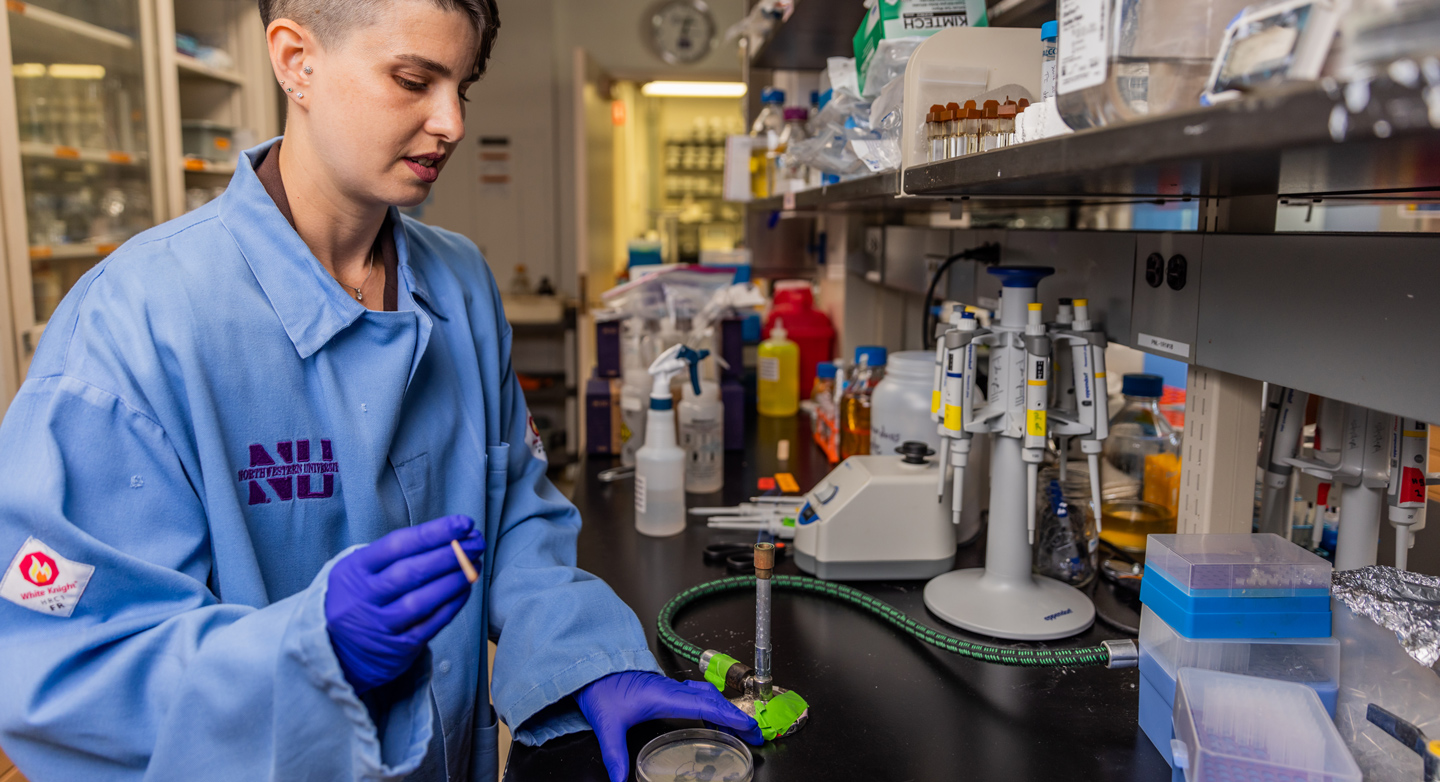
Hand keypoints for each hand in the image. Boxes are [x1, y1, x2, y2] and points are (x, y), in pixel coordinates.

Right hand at [325, 514, 484, 693]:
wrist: (336, 649)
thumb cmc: (361, 597)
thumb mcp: (361, 571)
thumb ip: (397, 555)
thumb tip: (451, 536)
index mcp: (353, 570)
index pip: (397, 545)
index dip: (434, 532)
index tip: (463, 523)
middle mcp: (362, 597)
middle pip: (412, 571)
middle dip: (451, 554)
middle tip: (477, 542)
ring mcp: (378, 625)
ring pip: (422, 600)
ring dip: (454, 580)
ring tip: (474, 565)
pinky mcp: (396, 648)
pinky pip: (430, 624)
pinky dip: (451, 605)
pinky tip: (464, 589)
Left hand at [574, 671, 762, 781]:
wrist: (589, 666)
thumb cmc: (600, 688)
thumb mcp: (606, 724)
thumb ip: (614, 753)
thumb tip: (619, 778)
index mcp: (663, 696)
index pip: (705, 706)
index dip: (730, 717)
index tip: (750, 727)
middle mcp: (670, 689)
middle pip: (713, 700)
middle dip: (737, 716)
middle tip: (756, 734)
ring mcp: (669, 687)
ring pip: (706, 695)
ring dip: (725, 710)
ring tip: (739, 728)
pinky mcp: (664, 689)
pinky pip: (697, 695)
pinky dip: (711, 706)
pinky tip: (710, 718)